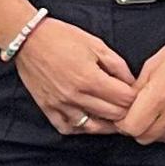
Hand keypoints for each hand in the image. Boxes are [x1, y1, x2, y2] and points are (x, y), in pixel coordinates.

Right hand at [12, 15, 138, 135]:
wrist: (28, 38)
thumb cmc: (61, 37)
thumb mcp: (96, 44)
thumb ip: (118, 65)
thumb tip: (131, 83)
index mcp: (90, 78)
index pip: (125, 100)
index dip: (135, 97)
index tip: (135, 93)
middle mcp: (76, 96)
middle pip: (113, 116)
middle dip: (125, 110)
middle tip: (127, 104)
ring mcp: (61, 105)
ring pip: (93, 128)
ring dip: (106, 124)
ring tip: (112, 118)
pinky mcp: (48, 108)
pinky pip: (68, 128)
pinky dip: (80, 127)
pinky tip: (87, 120)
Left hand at [118, 28, 164, 148]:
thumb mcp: (153, 64)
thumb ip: (137, 88)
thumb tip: (125, 104)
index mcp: (158, 95)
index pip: (130, 127)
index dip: (122, 123)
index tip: (122, 116)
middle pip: (144, 137)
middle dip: (135, 128)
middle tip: (137, 116)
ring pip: (161, 140)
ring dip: (153, 131)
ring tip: (154, 116)